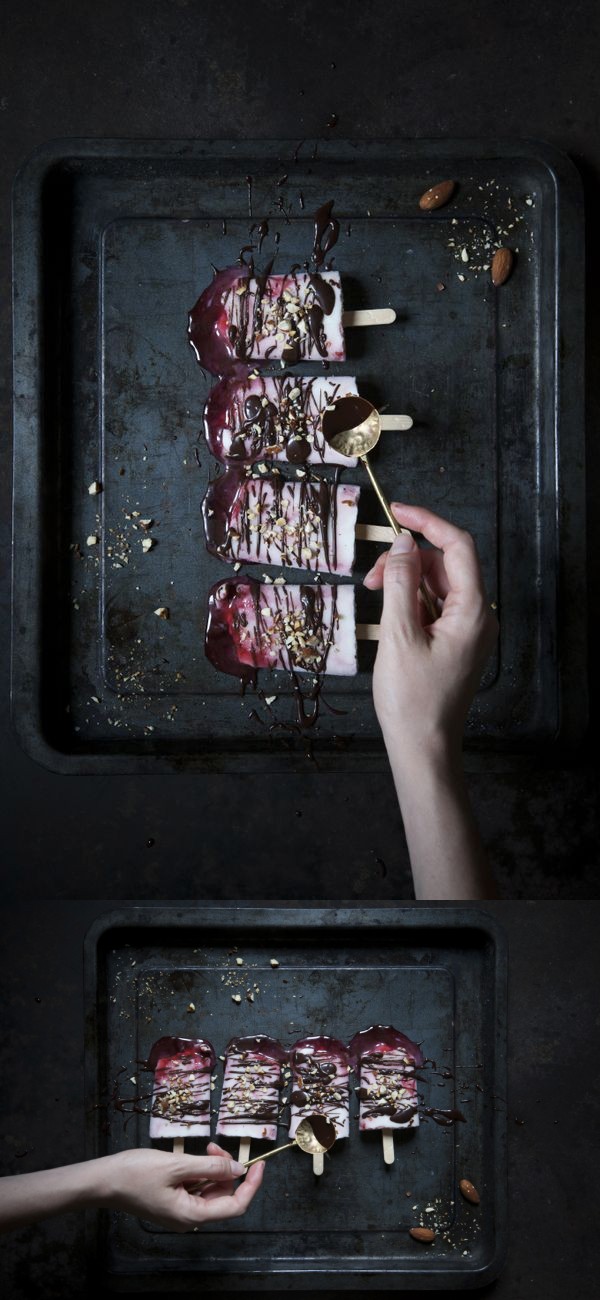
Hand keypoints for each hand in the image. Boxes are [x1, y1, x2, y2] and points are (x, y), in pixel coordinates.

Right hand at [100, 1144, 263, 1231]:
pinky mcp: (172, 1202)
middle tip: (215, 1147)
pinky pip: (196, 1189)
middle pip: (223, 1196)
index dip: (251, 1186)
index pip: (235, 1206)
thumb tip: (239, 1171)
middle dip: (226, 1170)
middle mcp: (188, 1218)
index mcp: (191, 1215)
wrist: (103, 1181)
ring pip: (210, 1191)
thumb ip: (211, 1168)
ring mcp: (179, 1211)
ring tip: (204, 1149)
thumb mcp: (177, 1164)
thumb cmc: (135, 1173)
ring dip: (212, 1169)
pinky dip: (200, 1172)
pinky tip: (193, 1158)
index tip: (260, 1164)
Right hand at [364, 503, 497, 766]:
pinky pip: (434, 607)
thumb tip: (403, 544)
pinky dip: (409, 602)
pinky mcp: (455, 642)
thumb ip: (400, 584)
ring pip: (437, 585)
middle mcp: (478, 616)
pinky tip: (387, 616)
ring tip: (373, 596)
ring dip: (404, 582)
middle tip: (369, 576)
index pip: (458, 547)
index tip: (396, 512)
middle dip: (406, 561)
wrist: (423, 746)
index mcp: (473, 611)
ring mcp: (468, 630)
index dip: (428, 522)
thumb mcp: (398, 636)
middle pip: (445, 565)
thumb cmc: (412, 699)